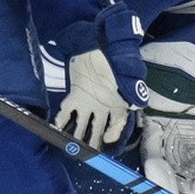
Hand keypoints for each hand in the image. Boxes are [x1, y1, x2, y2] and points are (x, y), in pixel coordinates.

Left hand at [53, 3, 148, 147]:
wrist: (95, 40)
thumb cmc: (114, 54)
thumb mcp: (128, 69)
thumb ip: (132, 86)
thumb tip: (138, 104)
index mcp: (118, 102)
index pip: (118, 124)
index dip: (114, 135)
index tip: (107, 140)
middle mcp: (103, 107)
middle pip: (98, 130)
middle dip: (92, 143)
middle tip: (86, 153)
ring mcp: (88, 103)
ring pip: (82, 127)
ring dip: (75, 137)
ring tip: (70, 147)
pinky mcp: (73, 96)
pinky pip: (66, 113)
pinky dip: (60, 122)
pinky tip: (55, 129)